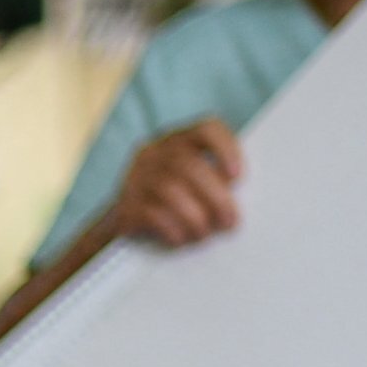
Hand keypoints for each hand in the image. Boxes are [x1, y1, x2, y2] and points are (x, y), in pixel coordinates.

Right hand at [106, 120, 245, 249]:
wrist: (125, 225)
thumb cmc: (170, 205)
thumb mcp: (192, 184)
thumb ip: (215, 181)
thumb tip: (243, 200)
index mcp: (177, 141)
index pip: (206, 129)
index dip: (225, 148)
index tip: (237, 177)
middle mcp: (153, 153)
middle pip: (190, 165)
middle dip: (216, 197)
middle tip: (230, 221)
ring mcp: (134, 178)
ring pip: (171, 191)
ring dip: (195, 217)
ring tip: (204, 233)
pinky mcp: (123, 206)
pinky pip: (151, 214)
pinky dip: (173, 229)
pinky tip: (181, 238)